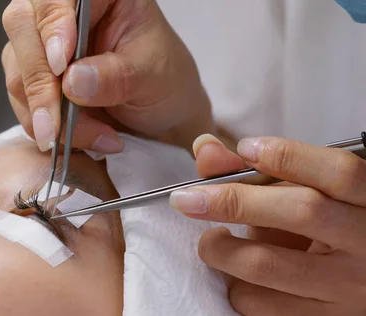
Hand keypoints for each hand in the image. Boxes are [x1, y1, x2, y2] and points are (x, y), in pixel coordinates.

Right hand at [1, 0, 213, 152]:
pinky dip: (46, 125)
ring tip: (93, 136)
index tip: (62, 65)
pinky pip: (22, 100)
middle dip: (38, 80)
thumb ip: (115, 76)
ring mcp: (44, 45)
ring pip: (18, 70)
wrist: (162, 115)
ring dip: (46, 112)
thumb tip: (73, 80)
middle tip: (55, 121)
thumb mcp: (152, 75)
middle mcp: (65, 13)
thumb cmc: (165, 81)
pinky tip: (79, 138)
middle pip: (22, 28)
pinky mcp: (35, 77)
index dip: (53, 27)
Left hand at [171, 134, 365, 314]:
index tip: (245, 148)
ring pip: (270, 263)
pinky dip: (235, 286)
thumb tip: (205, 151)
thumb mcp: (306, 195)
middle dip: (232, 200)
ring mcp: (351, 288)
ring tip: (211, 241)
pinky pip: (263, 305)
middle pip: (301, 211)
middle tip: (188, 199)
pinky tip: (234, 274)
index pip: (339, 172)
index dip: (288, 156)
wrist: (361, 280)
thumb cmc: (327, 227)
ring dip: (222, 250)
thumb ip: (258, 172)